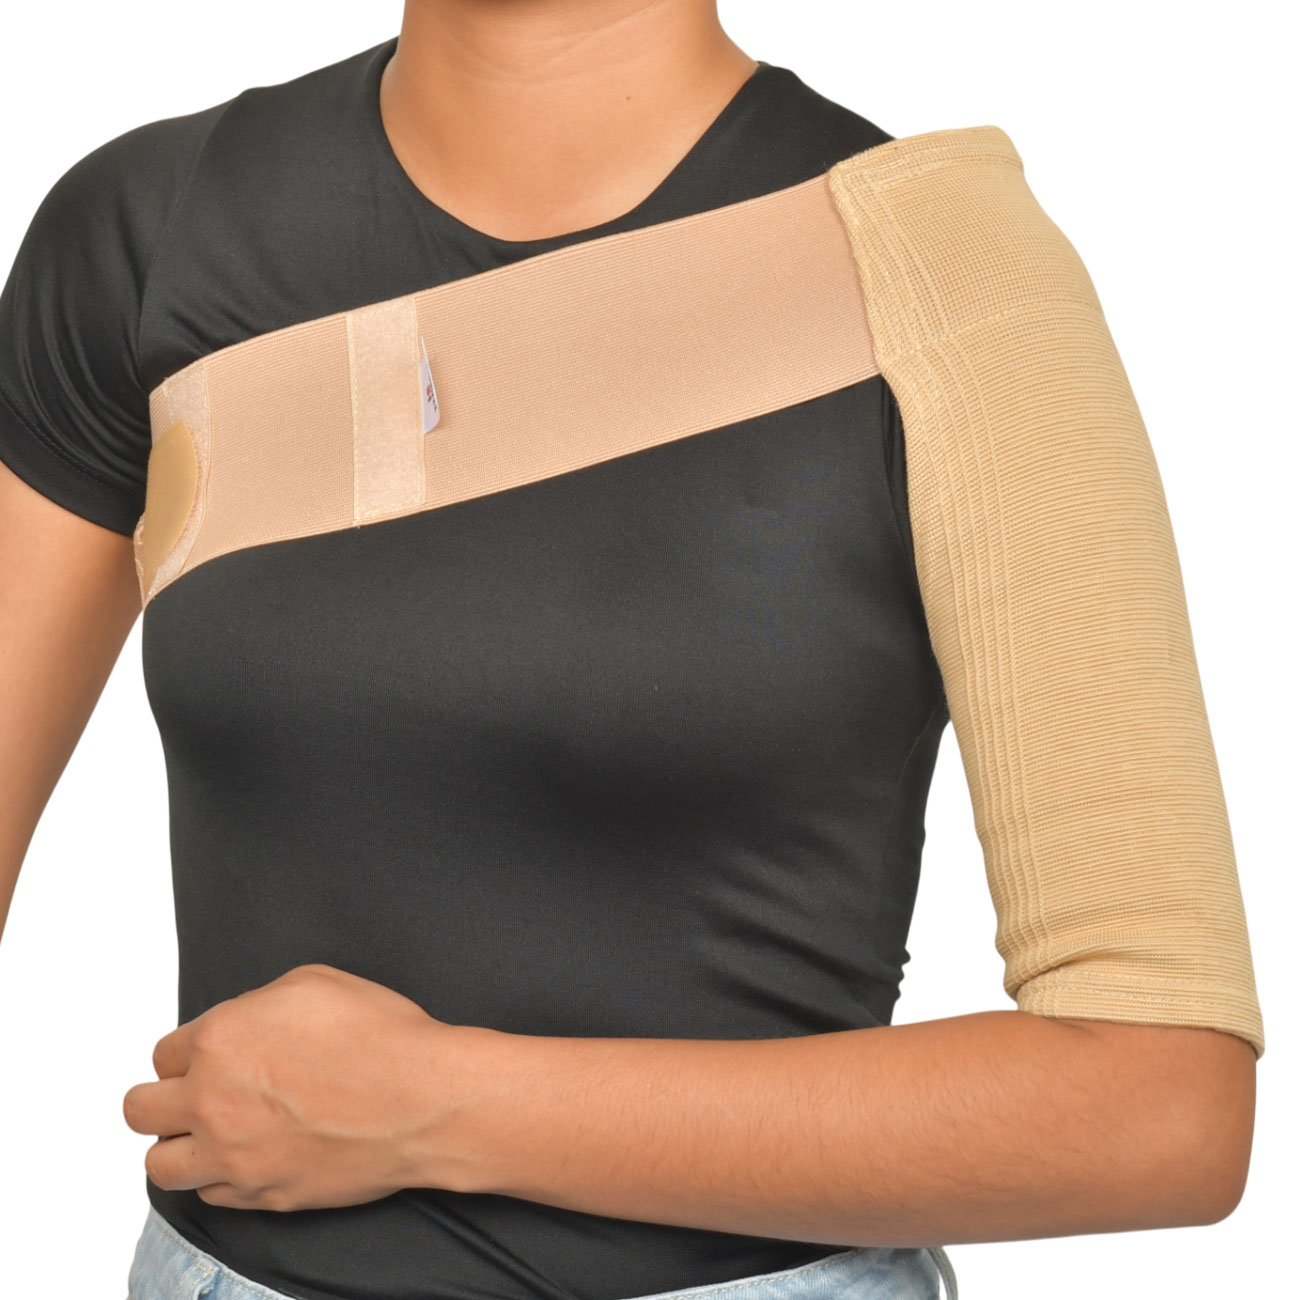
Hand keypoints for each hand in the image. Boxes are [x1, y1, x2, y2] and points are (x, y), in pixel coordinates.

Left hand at [122, 963, 463, 1210]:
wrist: (422, 1100)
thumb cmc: (381, 1037)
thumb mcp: (315, 983)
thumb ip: (259, 1004)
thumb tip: (246, 1022)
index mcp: (220, 1040)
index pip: (165, 1053)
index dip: (191, 1051)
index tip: (210, 1055)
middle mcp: (212, 1101)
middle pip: (140, 1109)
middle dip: (161, 1098)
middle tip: (193, 1095)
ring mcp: (232, 1155)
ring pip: (159, 1165)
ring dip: (178, 1145)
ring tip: (209, 1133)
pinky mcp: (261, 1194)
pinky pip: (209, 1194)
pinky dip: (219, 1177)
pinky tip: (247, 1156)